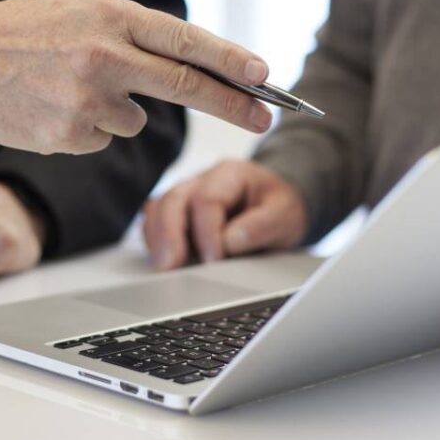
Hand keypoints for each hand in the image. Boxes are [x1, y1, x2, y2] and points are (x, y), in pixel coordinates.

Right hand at [0, 0, 273, 154]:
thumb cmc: (26, 28)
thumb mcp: (81, 7)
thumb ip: (132, 31)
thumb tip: (191, 63)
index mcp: (110, 16)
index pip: (186, 41)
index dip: (231, 61)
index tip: (265, 76)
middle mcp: (103, 56)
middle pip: (186, 86)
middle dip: (233, 104)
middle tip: (267, 116)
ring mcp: (85, 99)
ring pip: (135, 120)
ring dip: (118, 110)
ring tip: (70, 86)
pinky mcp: (67, 135)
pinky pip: (102, 138)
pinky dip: (87, 128)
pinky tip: (53, 105)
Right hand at [142, 159, 307, 268]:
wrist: (278, 206)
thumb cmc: (279, 208)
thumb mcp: (285, 215)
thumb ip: (261, 226)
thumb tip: (230, 241)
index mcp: (230, 174)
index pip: (207, 199)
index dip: (207, 232)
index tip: (214, 260)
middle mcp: (202, 180)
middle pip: (173, 200)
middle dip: (169, 234)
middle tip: (169, 265)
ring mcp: (187, 195)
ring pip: (158, 208)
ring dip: (157, 238)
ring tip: (162, 266)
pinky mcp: (178, 213)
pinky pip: (155, 221)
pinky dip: (154, 239)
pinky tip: (162, 259)